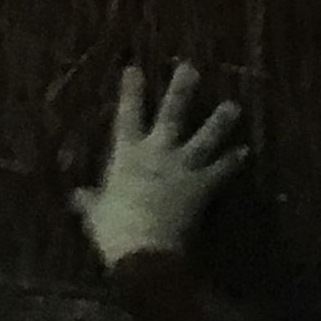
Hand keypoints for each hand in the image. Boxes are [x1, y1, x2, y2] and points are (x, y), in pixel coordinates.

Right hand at [73, 62, 246, 268]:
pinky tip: (245, 151)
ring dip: (219, 122)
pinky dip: (232, 162)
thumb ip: (89, 201)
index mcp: (127, 154)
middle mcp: (157, 153)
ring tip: (233, 105)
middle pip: (171, 115)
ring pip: (204, 138)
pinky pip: (220, 171)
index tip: (135, 68)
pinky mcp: (201, 187)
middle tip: (190, 67)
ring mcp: (182, 168)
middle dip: (181, 90)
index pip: (127, 115)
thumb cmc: (114, 230)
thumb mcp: (95, 214)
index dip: (131, 92)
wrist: (144, 252)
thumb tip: (75, 195)